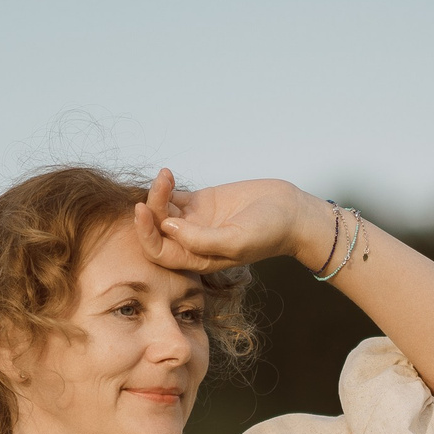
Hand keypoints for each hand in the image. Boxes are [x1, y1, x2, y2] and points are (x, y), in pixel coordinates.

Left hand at [133, 171, 336, 272]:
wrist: (290, 212)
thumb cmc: (268, 232)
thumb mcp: (236, 240)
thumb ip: (201, 240)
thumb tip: (167, 227)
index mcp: (198, 259)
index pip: (160, 253)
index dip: (146, 234)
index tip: (143, 210)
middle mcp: (192, 243)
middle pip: (157, 230)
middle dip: (150, 210)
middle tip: (158, 187)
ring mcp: (195, 222)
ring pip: (163, 210)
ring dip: (158, 194)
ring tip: (166, 176)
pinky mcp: (201, 202)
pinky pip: (173, 195)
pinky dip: (166, 185)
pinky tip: (168, 174)